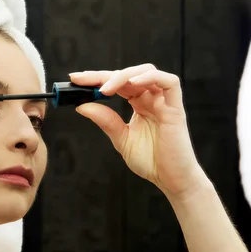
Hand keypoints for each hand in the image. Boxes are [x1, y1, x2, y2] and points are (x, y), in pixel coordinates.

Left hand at [69, 64, 208, 199]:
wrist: (170, 179)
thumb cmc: (150, 160)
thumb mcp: (120, 138)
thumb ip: (105, 120)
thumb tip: (82, 106)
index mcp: (139, 104)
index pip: (117, 83)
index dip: (96, 78)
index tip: (75, 79)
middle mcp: (151, 98)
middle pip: (128, 74)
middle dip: (103, 75)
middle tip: (82, 80)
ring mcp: (164, 101)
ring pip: (147, 72)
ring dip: (123, 75)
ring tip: (104, 89)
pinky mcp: (176, 108)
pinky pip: (169, 82)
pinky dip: (150, 78)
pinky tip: (133, 83)